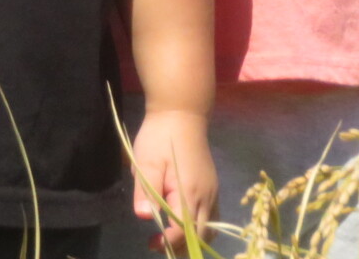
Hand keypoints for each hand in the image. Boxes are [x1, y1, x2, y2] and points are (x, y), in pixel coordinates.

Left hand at [129, 106, 215, 251]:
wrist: (181, 113)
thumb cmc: (160, 137)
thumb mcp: (147, 162)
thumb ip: (145, 191)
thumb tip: (145, 217)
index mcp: (189, 192)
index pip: (184, 231)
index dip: (168, 242)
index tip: (150, 241)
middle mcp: (207, 197)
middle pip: (200, 236)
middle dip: (181, 246)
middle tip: (157, 243)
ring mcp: (213, 192)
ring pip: (210, 229)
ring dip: (192, 240)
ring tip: (170, 239)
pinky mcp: (213, 187)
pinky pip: (212, 218)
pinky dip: (200, 229)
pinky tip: (184, 226)